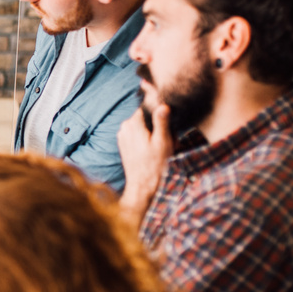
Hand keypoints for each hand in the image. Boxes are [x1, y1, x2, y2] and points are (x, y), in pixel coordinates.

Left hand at [117, 103, 172, 223]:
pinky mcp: (124, 144)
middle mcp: (125, 127)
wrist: (142, 186)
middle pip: (146, 117)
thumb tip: (162, 105)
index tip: (169, 126)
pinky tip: (154, 151)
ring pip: (143, 127)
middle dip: (159, 126)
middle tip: (170, 140)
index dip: (161, 114)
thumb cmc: (154, 165)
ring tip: (163, 148)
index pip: (147, 106)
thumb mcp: (163, 142)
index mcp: (133, 123)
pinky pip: (138, 135)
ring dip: (154, 134)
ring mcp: (122, 136)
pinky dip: (147, 140)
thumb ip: (161, 122)